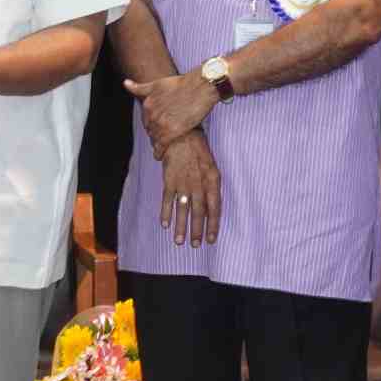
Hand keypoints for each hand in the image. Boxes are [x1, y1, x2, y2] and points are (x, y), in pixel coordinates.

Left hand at [123, 70, 218, 156]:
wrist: (200, 87)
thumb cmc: (183, 84)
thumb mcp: (158, 84)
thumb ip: (140, 87)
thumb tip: (125, 83)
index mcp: (147, 104)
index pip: (146, 120)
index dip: (152, 124)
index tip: (158, 127)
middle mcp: (151, 115)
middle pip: (149, 130)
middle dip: (155, 133)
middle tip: (162, 137)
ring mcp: (161, 125)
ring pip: (154, 138)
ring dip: (157, 143)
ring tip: (162, 146)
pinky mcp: (171, 133)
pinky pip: (160, 147)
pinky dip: (159, 152)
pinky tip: (159, 155)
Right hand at [158, 131, 221, 247]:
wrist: (181, 135)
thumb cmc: (199, 151)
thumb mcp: (212, 167)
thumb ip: (211, 187)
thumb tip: (210, 209)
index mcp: (213, 181)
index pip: (215, 208)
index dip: (213, 225)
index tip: (211, 239)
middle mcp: (199, 184)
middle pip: (198, 212)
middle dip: (197, 231)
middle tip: (195, 245)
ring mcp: (183, 183)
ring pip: (183, 209)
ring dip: (181, 226)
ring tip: (180, 241)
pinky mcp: (169, 180)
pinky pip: (167, 200)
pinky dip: (165, 212)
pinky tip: (165, 224)